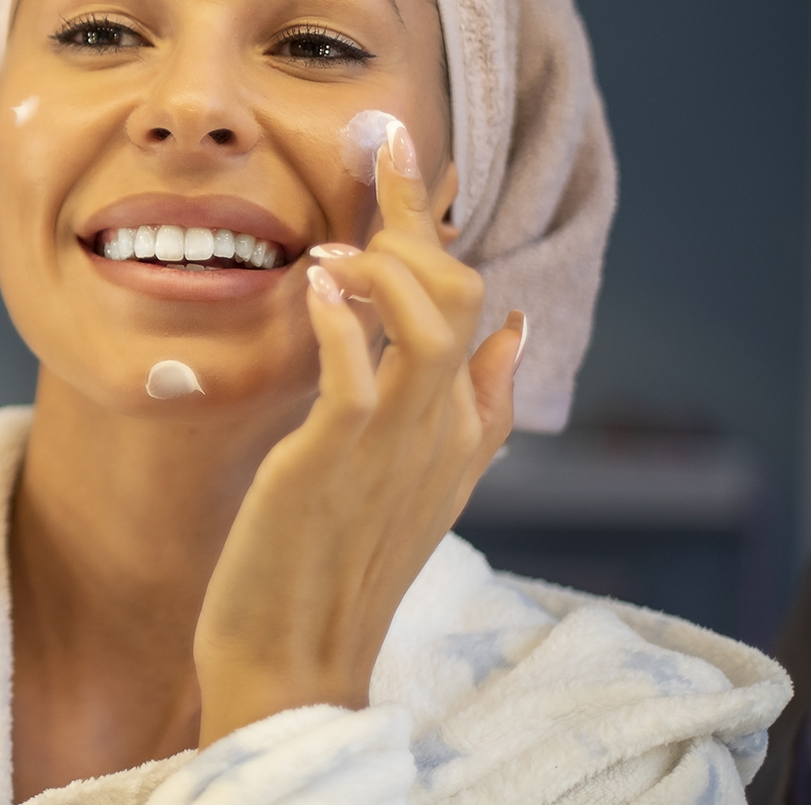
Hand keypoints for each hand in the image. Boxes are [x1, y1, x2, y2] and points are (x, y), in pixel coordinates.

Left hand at [190, 121, 523, 743]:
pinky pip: (357, 369)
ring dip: (385, 259)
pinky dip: (341, 316)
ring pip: (432, 318)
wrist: (294, 662)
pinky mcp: (334, 461)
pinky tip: (315, 284)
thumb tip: (516, 329)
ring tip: (337, 239)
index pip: (482, 309)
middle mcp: (441, 431)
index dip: (445, 231)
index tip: (410, 165)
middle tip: (377, 148)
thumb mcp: (415, 480)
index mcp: (461, 432)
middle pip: (463, 293)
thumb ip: (468, 407)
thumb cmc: (333, 567)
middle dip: (420, 212)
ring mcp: (394, 445)